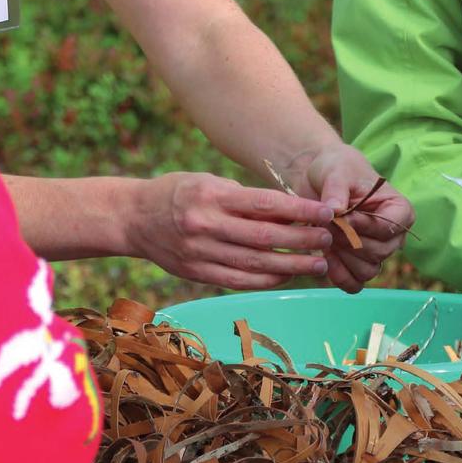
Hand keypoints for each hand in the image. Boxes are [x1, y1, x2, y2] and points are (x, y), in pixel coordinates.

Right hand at [127, 171, 334, 289]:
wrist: (133, 218)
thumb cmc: (177, 192)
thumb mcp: (208, 181)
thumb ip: (242, 197)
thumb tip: (286, 210)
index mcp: (212, 195)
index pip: (265, 204)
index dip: (299, 210)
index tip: (325, 213)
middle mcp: (206, 224)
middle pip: (264, 237)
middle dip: (301, 240)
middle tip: (328, 239)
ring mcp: (200, 252)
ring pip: (254, 264)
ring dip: (291, 265)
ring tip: (318, 264)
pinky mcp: (196, 272)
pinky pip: (237, 281)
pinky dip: (265, 281)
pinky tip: (286, 276)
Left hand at [284, 143, 414, 292]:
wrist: (319, 180)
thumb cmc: (336, 170)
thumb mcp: (337, 172)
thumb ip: (336, 190)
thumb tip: (335, 210)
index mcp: (399, 210)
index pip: (388, 229)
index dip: (363, 226)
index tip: (341, 216)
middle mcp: (393, 236)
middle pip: (378, 253)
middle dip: (348, 240)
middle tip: (327, 225)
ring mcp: (376, 253)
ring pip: (368, 271)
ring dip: (343, 258)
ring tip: (325, 238)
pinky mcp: (357, 264)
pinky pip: (354, 284)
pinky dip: (339, 275)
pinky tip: (325, 257)